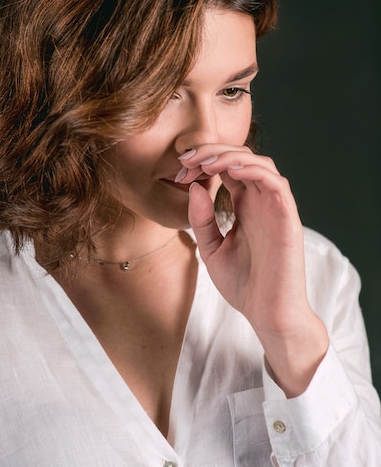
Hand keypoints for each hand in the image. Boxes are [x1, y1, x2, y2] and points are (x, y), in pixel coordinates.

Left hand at [178, 145, 328, 396]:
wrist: (268, 315)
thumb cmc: (244, 285)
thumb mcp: (211, 249)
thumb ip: (202, 220)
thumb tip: (194, 187)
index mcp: (245, 206)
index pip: (226, 168)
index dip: (203, 161)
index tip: (179, 171)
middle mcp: (261, 201)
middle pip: (241, 158)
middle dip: (212, 152)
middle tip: (186, 160)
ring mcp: (276, 207)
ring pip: (260, 163)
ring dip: (231, 156)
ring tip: (205, 162)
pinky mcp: (288, 217)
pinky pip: (276, 183)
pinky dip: (253, 170)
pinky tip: (229, 171)